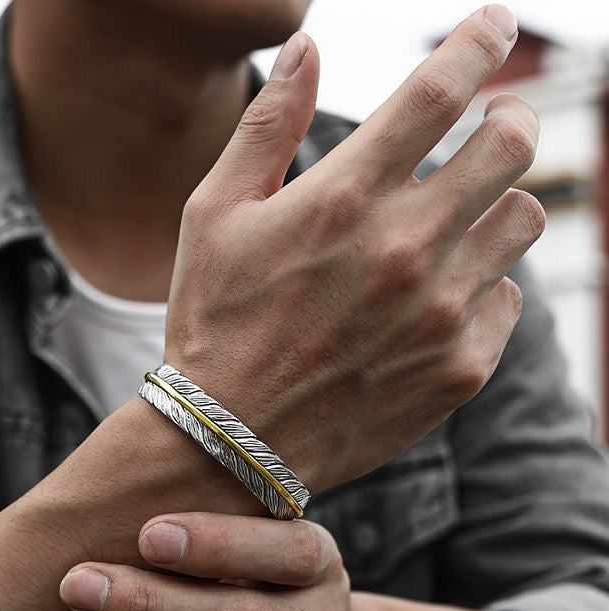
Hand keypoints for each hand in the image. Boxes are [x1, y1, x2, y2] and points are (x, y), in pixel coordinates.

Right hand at [165, 5, 543, 488]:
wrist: (231, 440)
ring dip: (497, 204)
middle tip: (494, 122)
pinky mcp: (459, 368)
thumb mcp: (215, 216)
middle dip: (510, 115)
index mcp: (342, 197)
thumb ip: (267, 126)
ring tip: (456, 221)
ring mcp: (440, 313)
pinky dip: (483, 286)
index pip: (441, 88)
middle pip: (512, 143)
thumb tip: (309, 45)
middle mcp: (405, 248)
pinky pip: (508, 300)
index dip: (479, 41)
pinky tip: (437, 301)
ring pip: (524, 220)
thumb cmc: (214, 323)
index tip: (494, 25)